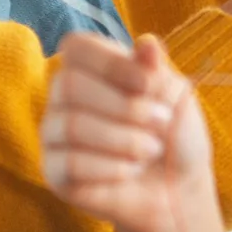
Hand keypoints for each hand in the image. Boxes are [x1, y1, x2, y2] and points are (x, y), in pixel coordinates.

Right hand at [41, 33, 217, 231]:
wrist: (178, 188)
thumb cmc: (174, 133)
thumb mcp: (174, 97)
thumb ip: (155, 71)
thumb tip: (147, 43)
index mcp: (91, 67)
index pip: (77, 47)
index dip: (111, 63)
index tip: (148, 84)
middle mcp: (64, 96)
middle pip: (69, 85)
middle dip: (123, 107)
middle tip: (160, 123)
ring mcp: (54, 134)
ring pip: (71, 126)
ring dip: (123, 140)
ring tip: (151, 149)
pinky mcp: (54, 172)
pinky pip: (70, 163)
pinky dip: (111, 168)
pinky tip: (131, 171)